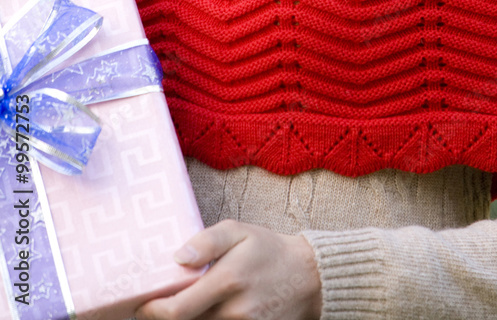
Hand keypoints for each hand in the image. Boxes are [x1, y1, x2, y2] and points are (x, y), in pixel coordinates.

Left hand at [135, 220, 321, 319]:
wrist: (307, 277)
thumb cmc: (267, 250)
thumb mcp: (239, 231)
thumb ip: (207, 241)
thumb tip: (177, 258)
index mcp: (227, 281)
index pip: (176, 310)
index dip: (152, 311)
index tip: (142, 304)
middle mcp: (234, 312)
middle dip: (163, 318)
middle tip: (151, 308)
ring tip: (180, 307)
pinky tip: (200, 314)